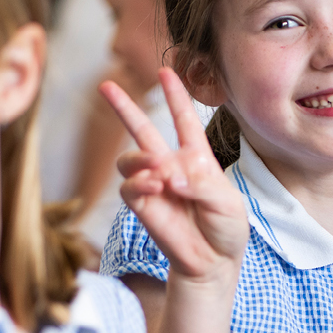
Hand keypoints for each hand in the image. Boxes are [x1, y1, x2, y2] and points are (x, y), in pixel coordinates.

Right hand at [102, 69, 247, 283]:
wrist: (214, 261)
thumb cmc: (225, 228)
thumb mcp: (227, 203)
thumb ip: (201, 184)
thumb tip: (170, 176)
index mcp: (197, 158)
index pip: (184, 120)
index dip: (176, 96)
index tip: (166, 71)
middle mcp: (171, 166)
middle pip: (142, 130)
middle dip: (124, 108)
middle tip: (106, 86)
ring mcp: (154, 185)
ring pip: (130, 158)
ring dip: (141, 159)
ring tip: (158, 173)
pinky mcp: (142, 205)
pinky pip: (128, 187)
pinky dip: (139, 183)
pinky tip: (156, 187)